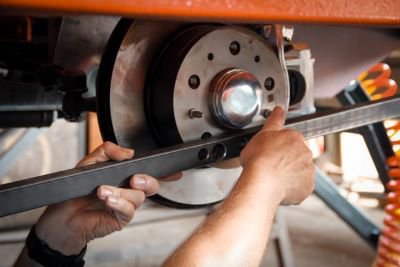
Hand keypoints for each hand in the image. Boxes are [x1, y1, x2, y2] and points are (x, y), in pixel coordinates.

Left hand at [35, 142, 179, 254]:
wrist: (62, 215)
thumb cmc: (76, 191)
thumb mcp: (90, 163)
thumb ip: (108, 151)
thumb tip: (128, 152)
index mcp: (124, 176)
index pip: (148, 172)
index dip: (164, 173)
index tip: (175, 172)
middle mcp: (128, 191)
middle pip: (151, 185)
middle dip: (147, 180)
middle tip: (134, 179)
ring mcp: (126, 205)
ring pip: (138, 197)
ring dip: (121, 192)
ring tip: (103, 191)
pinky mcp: (120, 219)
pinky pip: (129, 210)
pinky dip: (119, 203)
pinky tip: (107, 200)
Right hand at [240, 106, 314, 204]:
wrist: (261, 184)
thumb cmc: (259, 160)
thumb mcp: (262, 133)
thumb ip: (274, 120)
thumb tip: (279, 110)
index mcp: (295, 137)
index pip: (291, 138)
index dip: (280, 145)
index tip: (272, 151)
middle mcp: (305, 152)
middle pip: (297, 154)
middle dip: (287, 158)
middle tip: (271, 164)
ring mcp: (308, 170)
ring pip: (300, 170)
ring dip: (291, 172)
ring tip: (274, 176)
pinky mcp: (307, 186)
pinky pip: (302, 186)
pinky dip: (293, 186)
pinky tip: (280, 186)